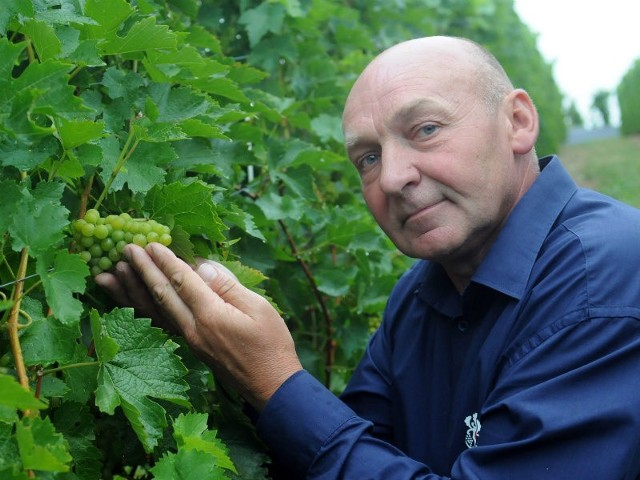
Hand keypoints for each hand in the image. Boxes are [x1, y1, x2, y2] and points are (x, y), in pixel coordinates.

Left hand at [95, 243, 302, 409]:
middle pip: (161, 295)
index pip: (182, 282)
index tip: (150, 243)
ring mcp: (189, 340)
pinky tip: (131, 301)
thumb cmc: (272, 344)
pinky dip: (141, 310)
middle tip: (125, 249)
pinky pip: (159, 323)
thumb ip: (228, 285)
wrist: (270, 384)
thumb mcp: (259, 308)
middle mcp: (193, 329)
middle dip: (142, 270)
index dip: (165, 261)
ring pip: (153, 312)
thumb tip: (201, 266)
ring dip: (131, 291)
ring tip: (111, 274)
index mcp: (211, 316)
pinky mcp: (190, 347)